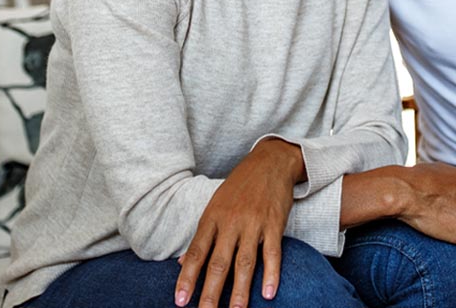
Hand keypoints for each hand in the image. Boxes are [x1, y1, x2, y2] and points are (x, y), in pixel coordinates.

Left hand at [175, 138, 304, 307]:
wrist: (269, 162)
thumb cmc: (239, 186)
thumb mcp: (215, 206)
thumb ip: (202, 236)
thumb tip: (182, 263)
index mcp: (212, 218)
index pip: (196, 253)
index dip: (187, 278)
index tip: (180, 301)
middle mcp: (231, 222)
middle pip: (218, 263)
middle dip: (210, 293)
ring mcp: (254, 223)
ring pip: (245, 262)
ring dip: (240, 290)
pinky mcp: (275, 224)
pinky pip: (273, 253)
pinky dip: (271, 274)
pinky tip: (268, 293)